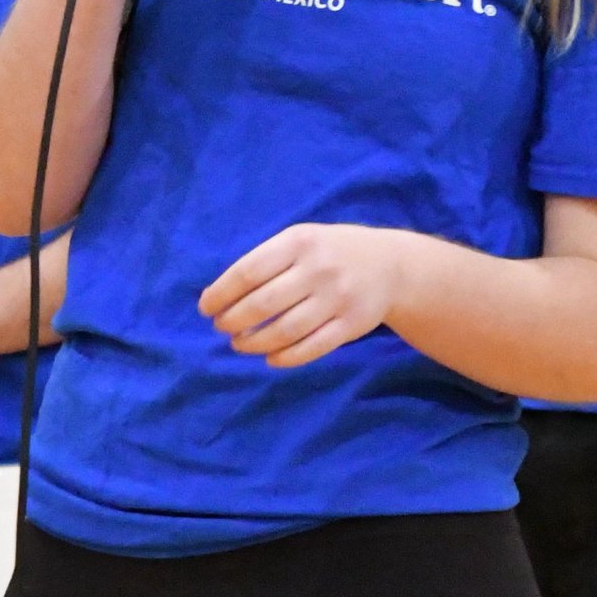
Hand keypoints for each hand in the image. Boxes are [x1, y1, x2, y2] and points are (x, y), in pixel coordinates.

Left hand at [200, 223, 405, 367]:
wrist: (390, 265)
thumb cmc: (330, 252)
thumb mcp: (301, 239)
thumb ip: (266, 261)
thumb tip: (219, 295)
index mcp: (299, 242)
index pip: (248, 272)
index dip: (221, 294)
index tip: (206, 308)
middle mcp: (319, 269)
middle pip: (262, 304)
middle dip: (233, 321)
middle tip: (222, 327)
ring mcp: (337, 298)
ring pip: (284, 331)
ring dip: (253, 342)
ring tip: (239, 343)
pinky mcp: (351, 325)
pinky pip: (311, 348)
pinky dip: (284, 357)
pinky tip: (269, 357)